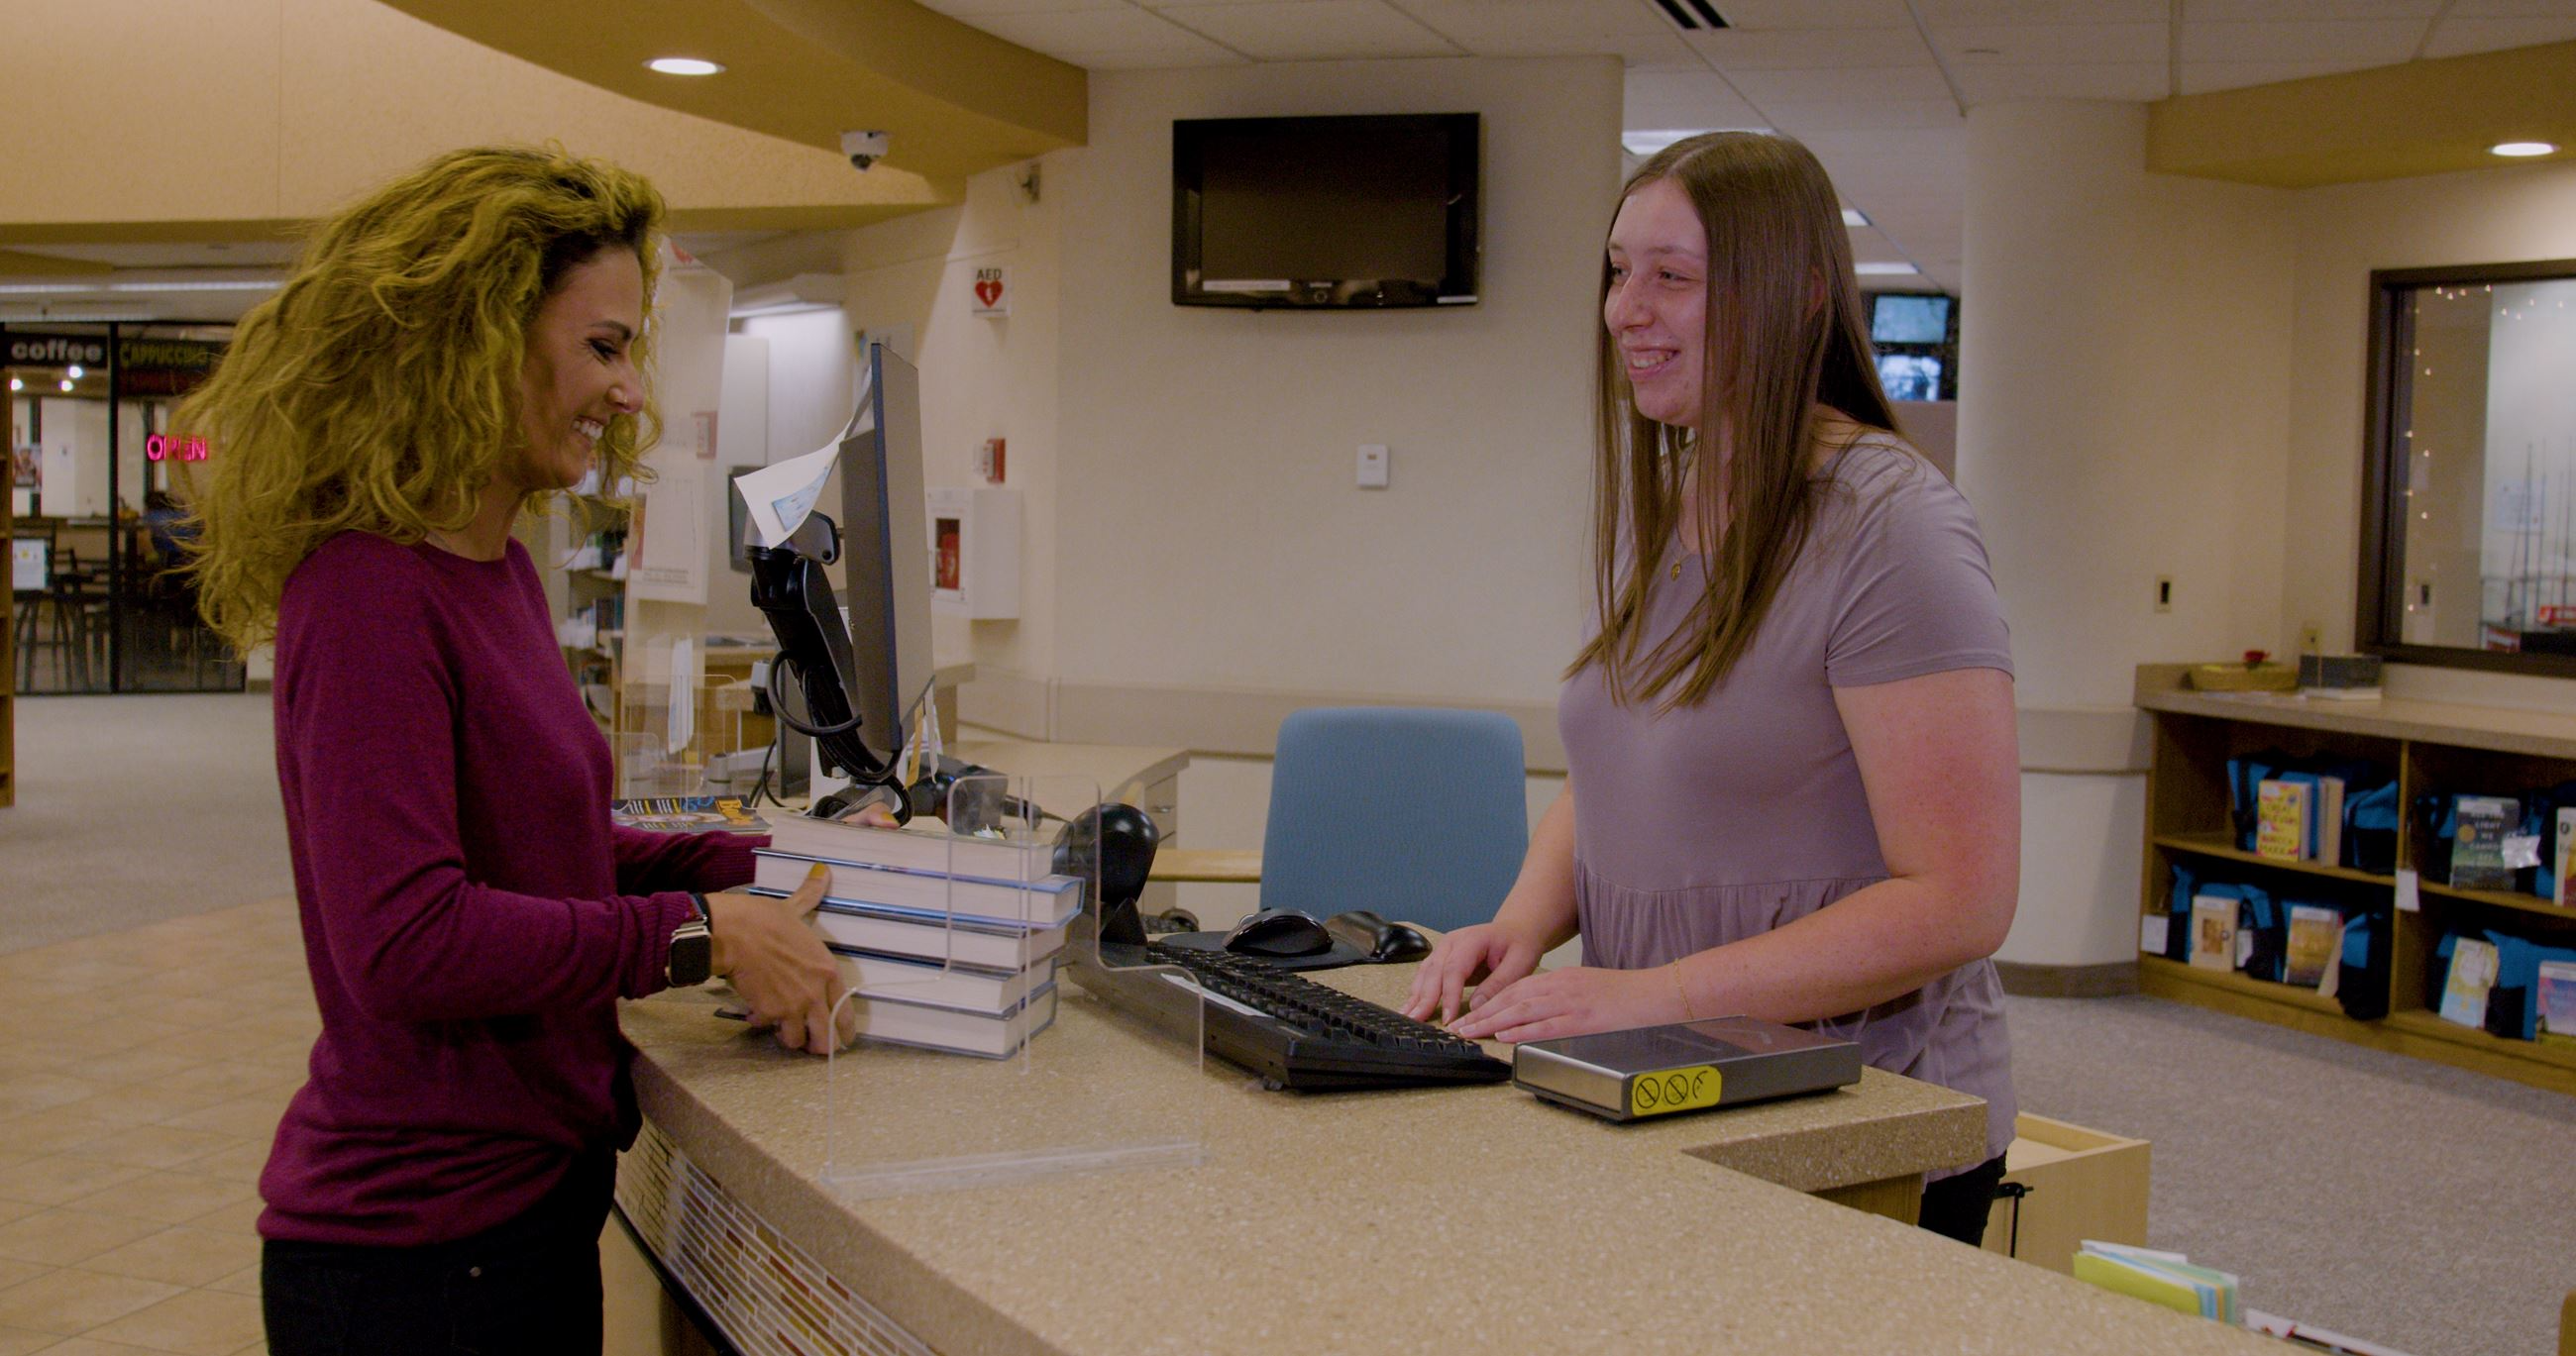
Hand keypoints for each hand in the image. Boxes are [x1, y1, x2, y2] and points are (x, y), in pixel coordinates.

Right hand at [705, 863, 851, 1055]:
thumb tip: (822, 871)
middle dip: (819, 1045)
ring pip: (798, 1041)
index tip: (841, 1039)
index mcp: (828, 970)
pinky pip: (770, 1029)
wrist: (735, 933)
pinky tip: (755, 1014)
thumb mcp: (794, 908)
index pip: (846, 1012)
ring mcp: (794, 1005)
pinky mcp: (770, 1012)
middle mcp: (816, 992)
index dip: (844, 1030)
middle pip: (827, 1038)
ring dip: (789, 1038)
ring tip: (780, 1028)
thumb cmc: (765, 919)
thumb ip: (811, 896)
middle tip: (809, 1044)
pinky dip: (762, 1025)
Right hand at [1400, 921, 1545, 1027]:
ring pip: (1425, 974)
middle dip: (1424, 998)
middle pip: (1434, 972)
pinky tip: (1411, 1007)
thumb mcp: (1519, 963)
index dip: (1449, 995)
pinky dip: (1417, 993)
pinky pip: (1426, 976)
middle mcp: (1452, 942)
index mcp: (1471, 940)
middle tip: (1416, 1021)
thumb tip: (1475, 1007)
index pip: (1455, 969)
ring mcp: (1444, 950)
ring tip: (1407, 1017)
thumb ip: (1498, 984)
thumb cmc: (1519, 944)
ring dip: (1416, 996)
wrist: (1515, 930)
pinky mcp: (1441, 959)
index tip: (1448, 1018)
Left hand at [1444, 965, 1673, 1043]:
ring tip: (1471, 1032)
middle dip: (1481, 1013)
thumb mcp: (1583, 985)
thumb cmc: (1621, 992)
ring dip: (1492, 1023)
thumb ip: (1558, 994)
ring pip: (1522, 1010)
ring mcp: (1570, 1002)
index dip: (1489, 1001)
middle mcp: (1560, 987)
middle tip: (1459, 1025)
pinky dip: (1523, 1031)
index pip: (1515, 988)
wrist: (1652, 991)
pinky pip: (1547, 1025)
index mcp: (1559, 977)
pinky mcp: (1582, 1019)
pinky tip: (1506, 1037)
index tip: (1469, 1012)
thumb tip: (1532, 1010)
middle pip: (1511, 998)